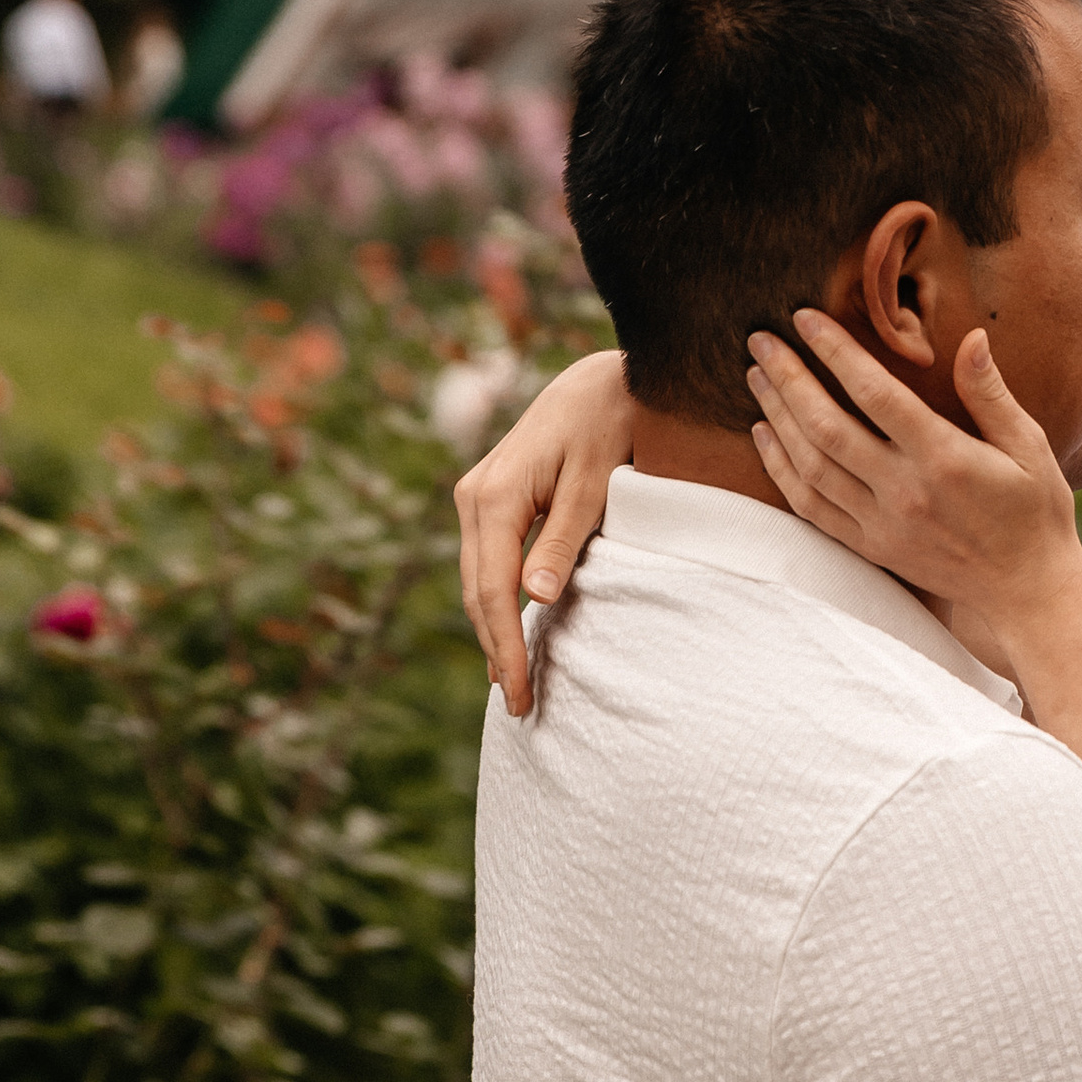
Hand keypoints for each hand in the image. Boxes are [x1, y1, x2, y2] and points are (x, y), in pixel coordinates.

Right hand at [456, 345, 638, 713]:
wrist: (601, 378)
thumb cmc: (607, 425)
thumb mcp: (594, 484)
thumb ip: (563, 540)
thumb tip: (536, 599)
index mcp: (493, 496)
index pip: (493, 590)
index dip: (506, 647)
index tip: (522, 692)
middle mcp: (473, 496)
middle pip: (477, 592)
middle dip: (496, 650)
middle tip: (520, 704)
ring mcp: (477, 496)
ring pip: (477, 580)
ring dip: (492, 631)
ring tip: (511, 682)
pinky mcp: (491, 498)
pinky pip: (486, 561)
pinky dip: (496, 601)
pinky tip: (509, 633)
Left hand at [745, 311, 1081, 657]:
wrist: (1026, 590)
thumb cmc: (1035, 511)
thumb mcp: (1030, 446)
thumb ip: (991, 393)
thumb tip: (971, 339)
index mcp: (945, 458)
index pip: (874, 394)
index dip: (835, 351)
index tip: (805, 317)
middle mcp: (905, 492)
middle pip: (826, 427)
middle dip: (787, 378)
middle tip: (760, 340)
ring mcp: (882, 525)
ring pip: (809, 466)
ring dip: (776, 417)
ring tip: (755, 377)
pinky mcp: (870, 548)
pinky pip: (810, 507)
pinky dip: (780, 469)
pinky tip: (765, 435)